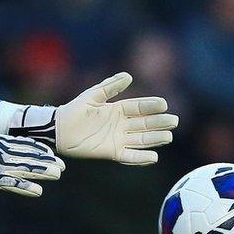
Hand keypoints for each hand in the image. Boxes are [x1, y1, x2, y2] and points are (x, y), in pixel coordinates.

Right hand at [0, 131, 64, 196]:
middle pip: (28, 156)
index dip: (40, 150)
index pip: (24, 145)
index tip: (53, 154)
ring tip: (58, 175)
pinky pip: (11, 184)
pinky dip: (26, 188)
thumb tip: (4, 141)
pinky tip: (38, 191)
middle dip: (47, 161)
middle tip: (62, 166)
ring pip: (25, 168)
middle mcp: (0, 152)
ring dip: (42, 172)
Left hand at [8, 72, 178, 164]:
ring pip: (141, 139)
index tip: (164, 104)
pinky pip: (129, 156)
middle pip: (144, 124)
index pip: (139, 107)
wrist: (59, 129)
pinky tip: (153, 157)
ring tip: (168, 137)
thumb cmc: (75, 110)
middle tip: (174, 121)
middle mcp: (121, 125)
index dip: (151, 106)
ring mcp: (118, 139)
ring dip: (155, 139)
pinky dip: (141, 157)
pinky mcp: (112, 152)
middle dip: (159, 123)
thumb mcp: (93, 95)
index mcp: (117, 109)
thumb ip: (110, 86)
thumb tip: (129, 75)